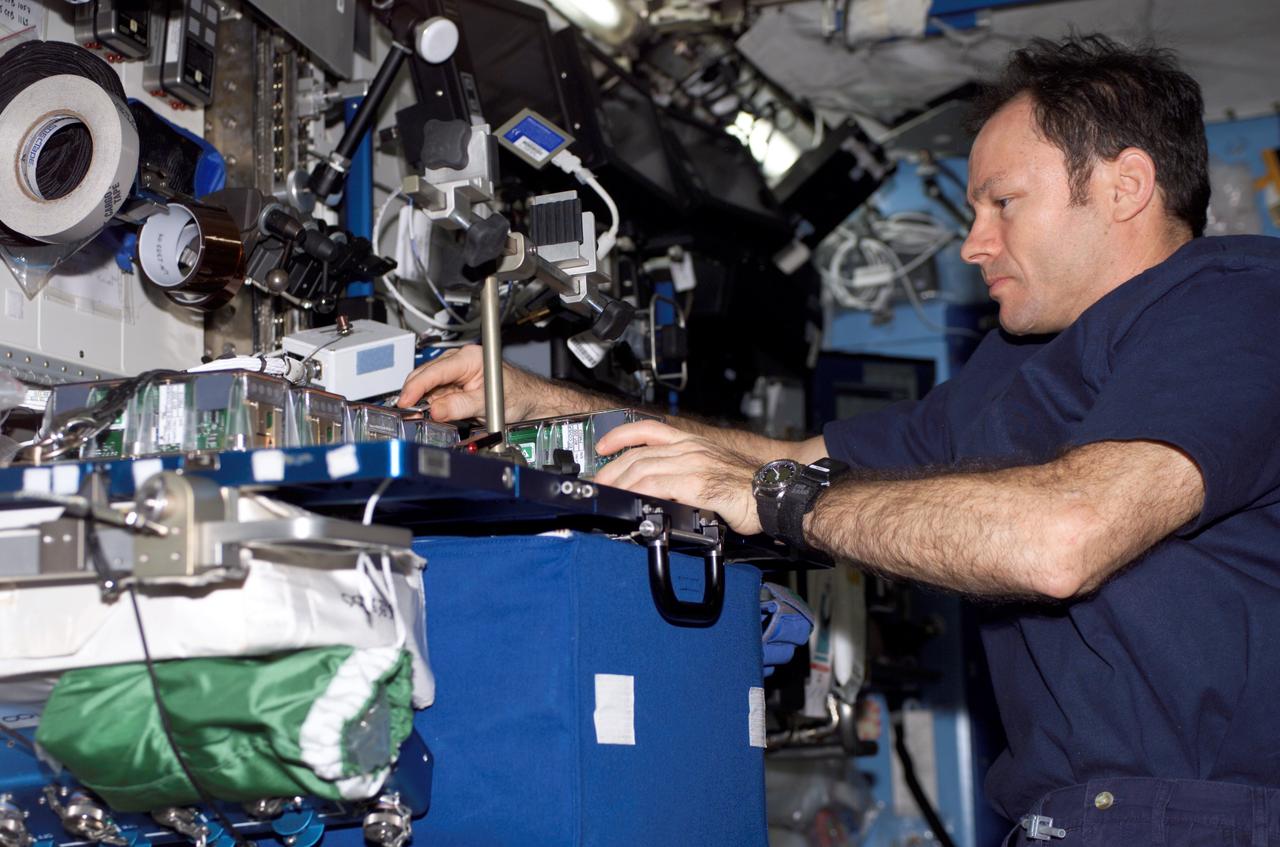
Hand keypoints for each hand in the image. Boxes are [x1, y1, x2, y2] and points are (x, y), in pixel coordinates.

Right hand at [396, 346, 543, 422]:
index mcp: (470, 358)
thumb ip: (461, 406)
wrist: (530, 401)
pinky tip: (428, 413)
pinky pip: (437, 393)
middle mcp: (461, 360)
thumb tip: (435, 411)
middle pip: (426, 375)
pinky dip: (430, 403)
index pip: (434, 371)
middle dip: (414, 393)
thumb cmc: (518, 396)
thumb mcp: (489, 404)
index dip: (416, 387)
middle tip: (405, 412)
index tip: (405, 401)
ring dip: (421, 400)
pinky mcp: (456, 384)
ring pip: (429, 384)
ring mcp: (457, 372)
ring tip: (415, 415)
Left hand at [593, 420, 762, 534]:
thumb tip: (660, 489)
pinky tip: (631, 501)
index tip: (602, 446)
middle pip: (638, 454)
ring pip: (643, 470)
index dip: (620, 436)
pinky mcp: (698, 483)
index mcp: (692, 443)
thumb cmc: (747, 488)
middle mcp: (690, 449)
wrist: (773, 495)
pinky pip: (659, 485)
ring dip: (620, 484)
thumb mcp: (710, 470)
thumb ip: (684, 473)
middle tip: (598, 484)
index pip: (649, 430)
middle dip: (611, 470)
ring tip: (608, 496)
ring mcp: (693, 464)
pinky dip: (639, 493)